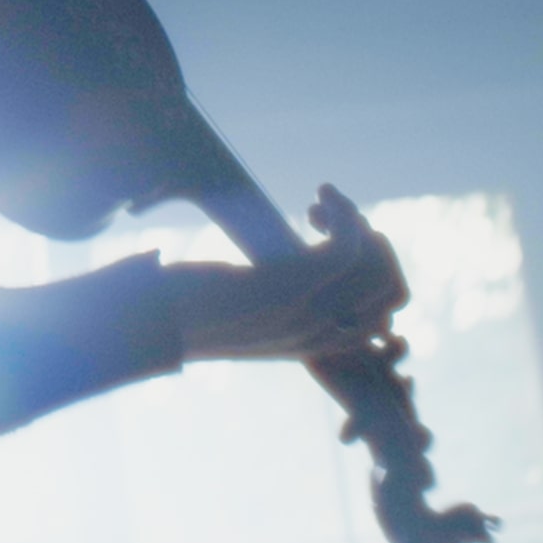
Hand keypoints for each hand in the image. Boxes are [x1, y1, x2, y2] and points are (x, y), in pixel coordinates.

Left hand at [164, 185, 407, 361]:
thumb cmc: (188, 308)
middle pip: (391, 290)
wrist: (151, 319)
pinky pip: (349, 246)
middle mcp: (317, 334)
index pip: (383, 315)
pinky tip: (320, 198)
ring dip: (357, 221)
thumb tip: (287, 265)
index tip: (334, 239)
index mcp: (312, 344)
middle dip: (373, 244)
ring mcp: (307, 313)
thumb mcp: (247, 312)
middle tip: (326, 218)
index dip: (375, 272)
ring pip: (376, 265)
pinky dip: (345, 214)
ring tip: (320, 205)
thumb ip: (278, 300)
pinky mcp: (291, 286)